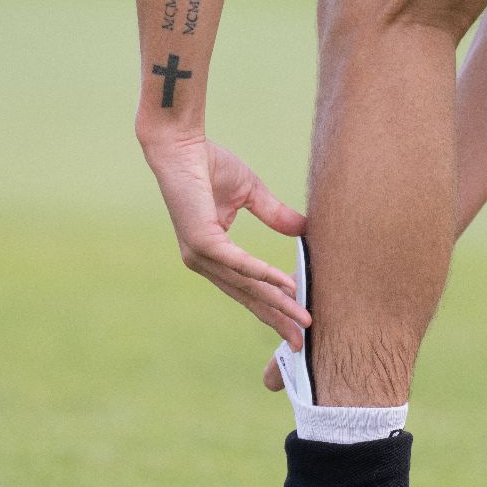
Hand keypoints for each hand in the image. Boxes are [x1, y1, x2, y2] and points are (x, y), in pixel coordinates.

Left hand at [143, 135, 310, 349]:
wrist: (182, 144)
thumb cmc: (210, 164)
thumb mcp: (252, 194)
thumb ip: (275, 215)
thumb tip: (304, 230)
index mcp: (212, 253)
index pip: (245, 287)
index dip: (271, 306)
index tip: (295, 323)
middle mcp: (204, 260)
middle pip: (247, 297)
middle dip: (276, 319)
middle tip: (301, 341)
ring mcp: (201, 254)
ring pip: (246, 286)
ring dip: (277, 303)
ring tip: (302, 318)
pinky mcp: (202, 242)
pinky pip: (240, 264)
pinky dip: (265, 275)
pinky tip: (287, 285)